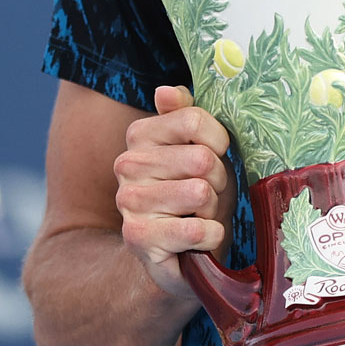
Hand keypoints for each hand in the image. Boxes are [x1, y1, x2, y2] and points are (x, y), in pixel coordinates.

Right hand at [114, 85, 238, 299]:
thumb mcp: (200, 149)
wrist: (181, 255)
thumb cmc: (196, 196)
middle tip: (207, 194)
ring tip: (200, 215)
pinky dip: (210, 236)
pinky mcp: (137, 238)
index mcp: (140, 135)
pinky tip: (200, 240)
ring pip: (200, 192)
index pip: (194, 119)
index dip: (218, 142)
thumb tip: (166, 90)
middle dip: (218, 180)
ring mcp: (128, 202)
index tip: (214, 157)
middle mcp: (126, 165)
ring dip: (213, 210)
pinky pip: (196, 228)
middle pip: (201, 158)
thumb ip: (185, 115)